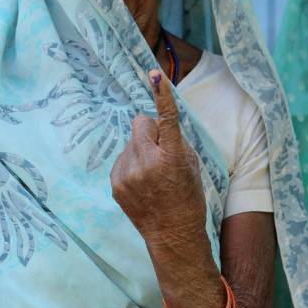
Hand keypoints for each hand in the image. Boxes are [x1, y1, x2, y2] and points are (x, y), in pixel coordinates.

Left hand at [110, 69, 206, 245]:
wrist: (172, 233)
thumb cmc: (188, 197)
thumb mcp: (192, 165)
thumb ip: (175, 141)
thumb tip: (157, 123)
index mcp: (171, 157)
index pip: (166, 119)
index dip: (161, 95)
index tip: (153, 74)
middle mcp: (147, 162)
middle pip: (140, 123)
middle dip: (149, 131)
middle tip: (160, 151)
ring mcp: (128, 173)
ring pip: (130, 142)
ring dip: (140, 150)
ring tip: (152, 174)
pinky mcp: (115, 182)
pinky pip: (122, 158)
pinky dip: (131, 164)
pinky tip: (142, 182)